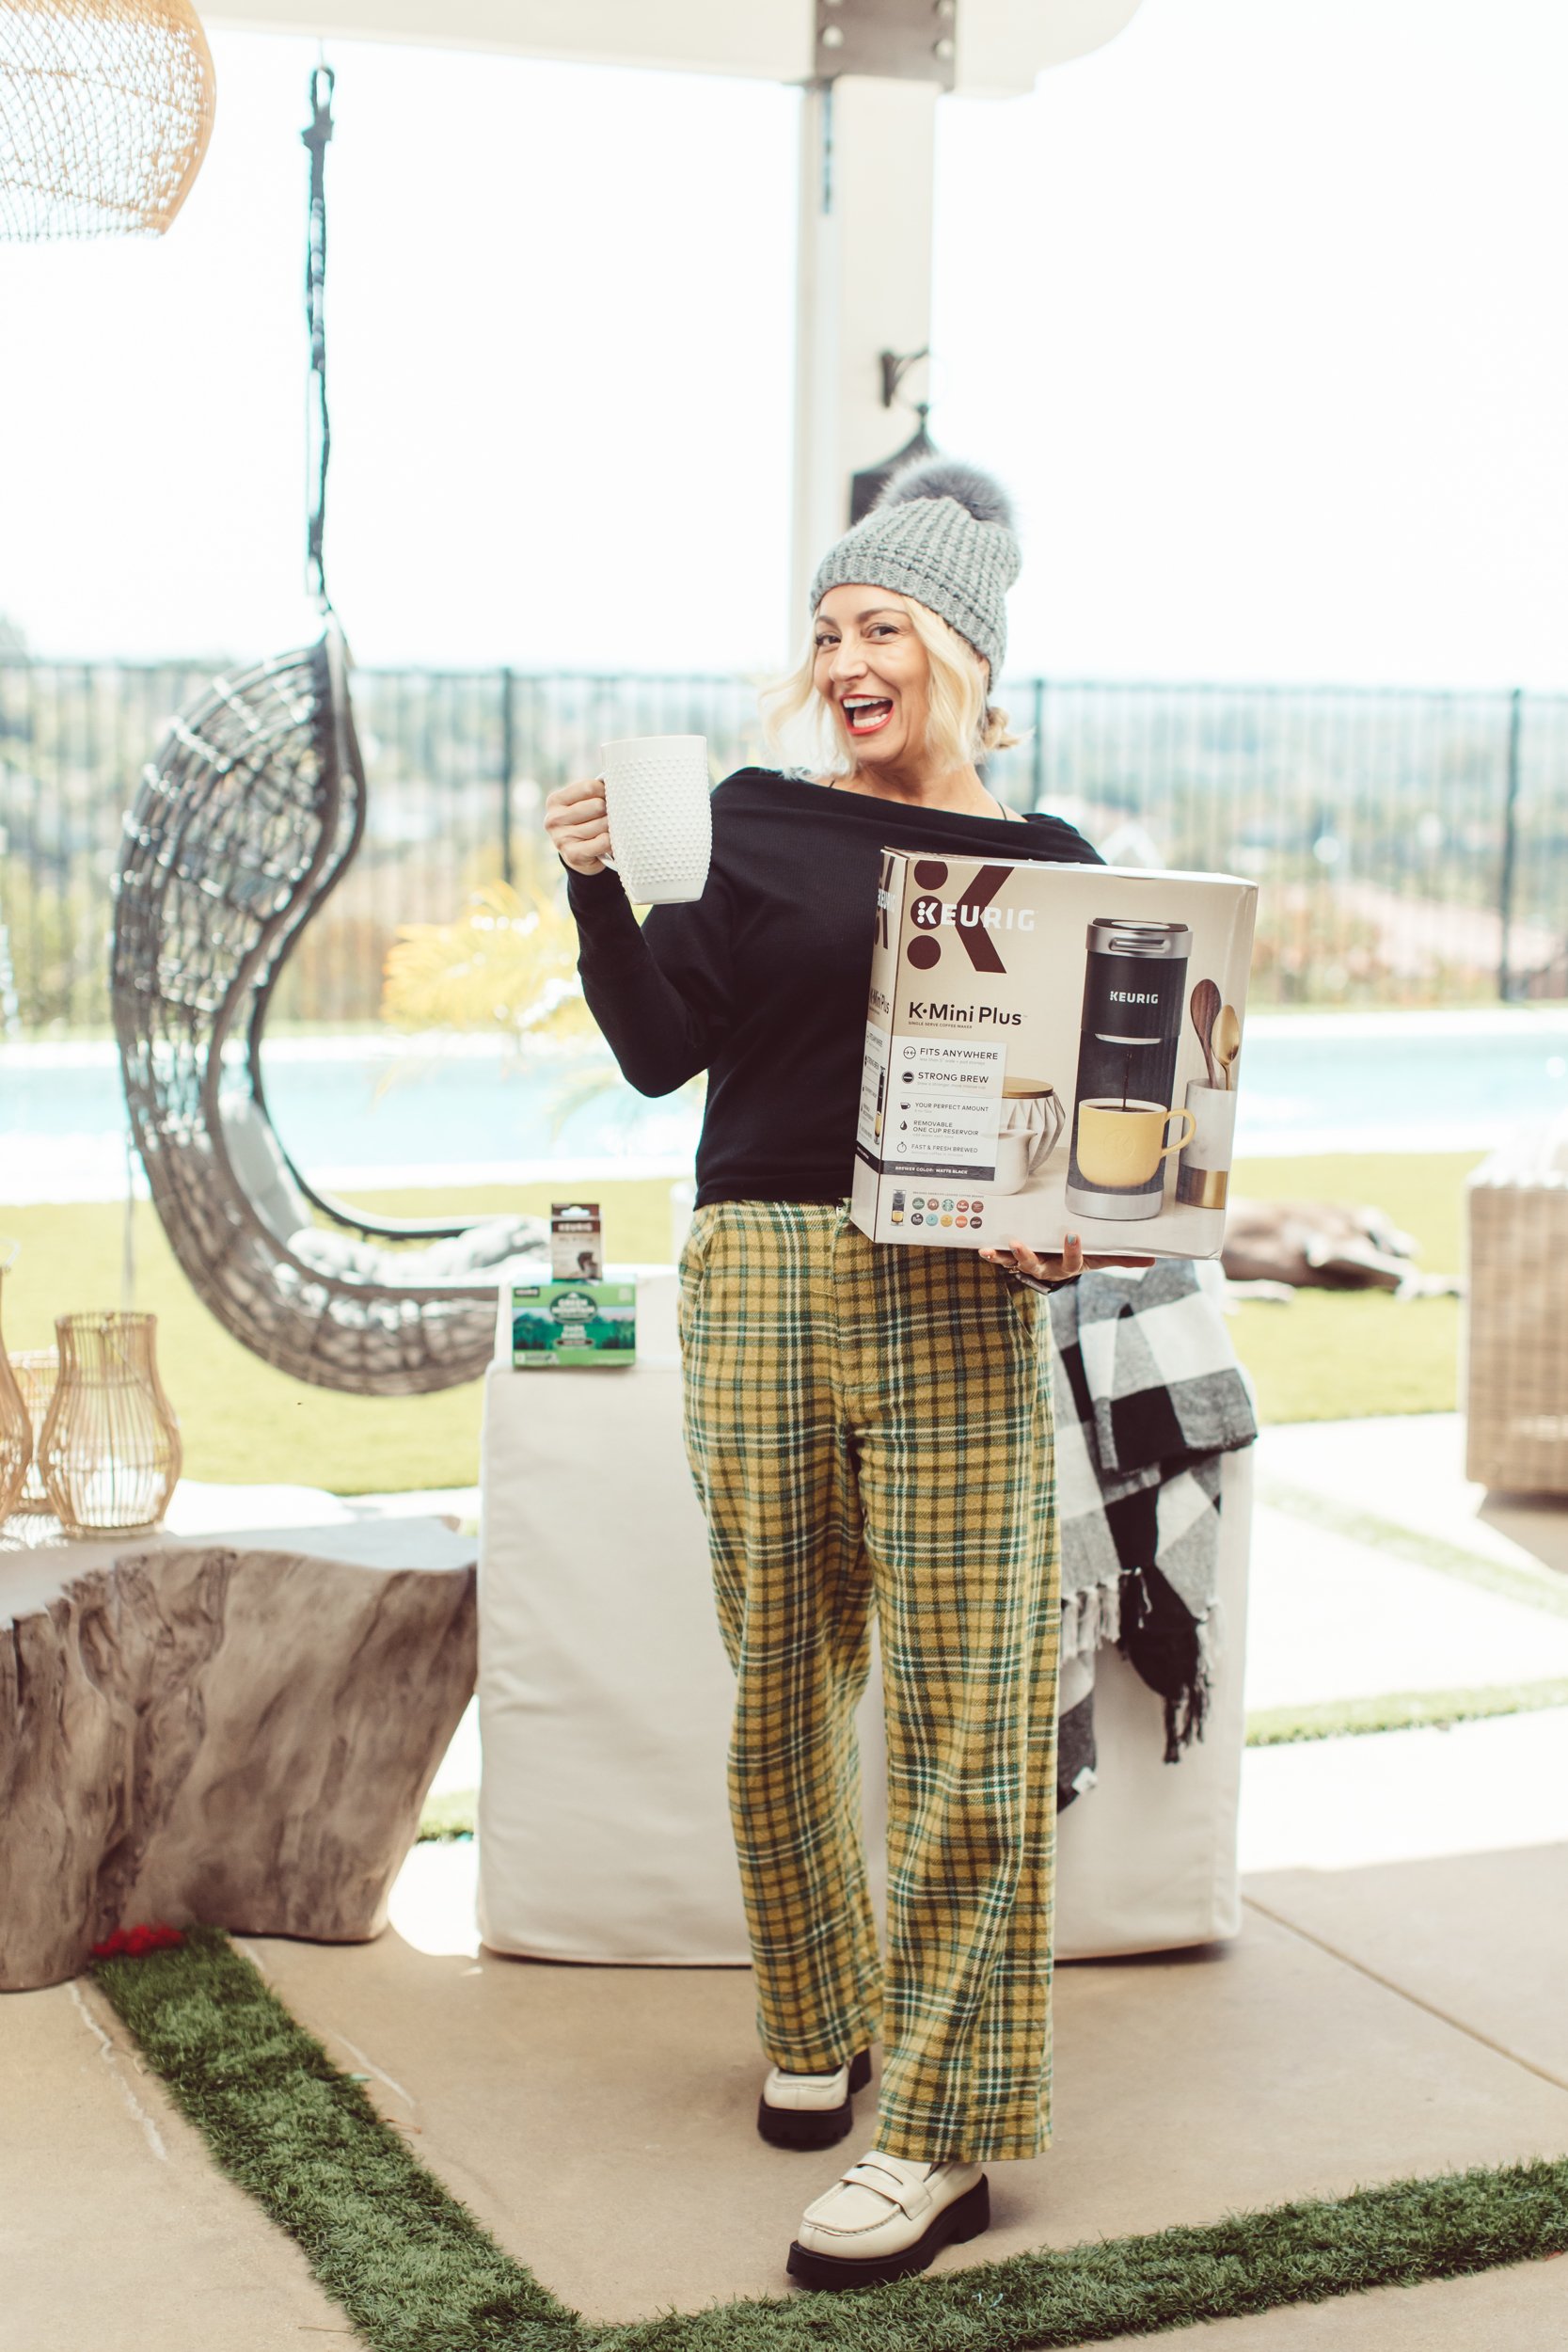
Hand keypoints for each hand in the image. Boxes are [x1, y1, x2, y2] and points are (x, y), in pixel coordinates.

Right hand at [545, 775, 613, 876]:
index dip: (604, 791)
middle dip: (609, 810)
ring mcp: (561, 838)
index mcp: (555, 801)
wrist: (578, 856)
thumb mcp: (581, 803)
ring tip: (608, 830)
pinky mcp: (573, 855)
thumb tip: (615, 785)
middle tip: (609, 816)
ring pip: (603, 824)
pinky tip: (608, 842)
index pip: (589, 787)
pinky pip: (604, 841)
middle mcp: (554, 819)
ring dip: (612, 827)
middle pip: (597, 805)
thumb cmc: (584, 822)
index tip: (607, 798)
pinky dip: (611, 841)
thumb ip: (592, 791)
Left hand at [979, 1232, 1156, 1285]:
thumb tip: (1153, 1260)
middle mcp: (1047, 1268)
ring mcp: (1029, 1264)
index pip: (1072, 1263)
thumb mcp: (1103, 1257)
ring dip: (1003, 1256)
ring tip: (992, 1249)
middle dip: (1027, 1255)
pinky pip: (1003, 1257)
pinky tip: (982, 1247)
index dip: (1071, 1251)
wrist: (1059, 1265)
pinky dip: (993, 1254)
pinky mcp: (1015, 1258)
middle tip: (1019, 1242)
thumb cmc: (1082, 1256)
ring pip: (1015, 1263)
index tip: (1072, 1234)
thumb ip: (1123, 1258)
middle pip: (1037, 1266)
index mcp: (1069, 1267)